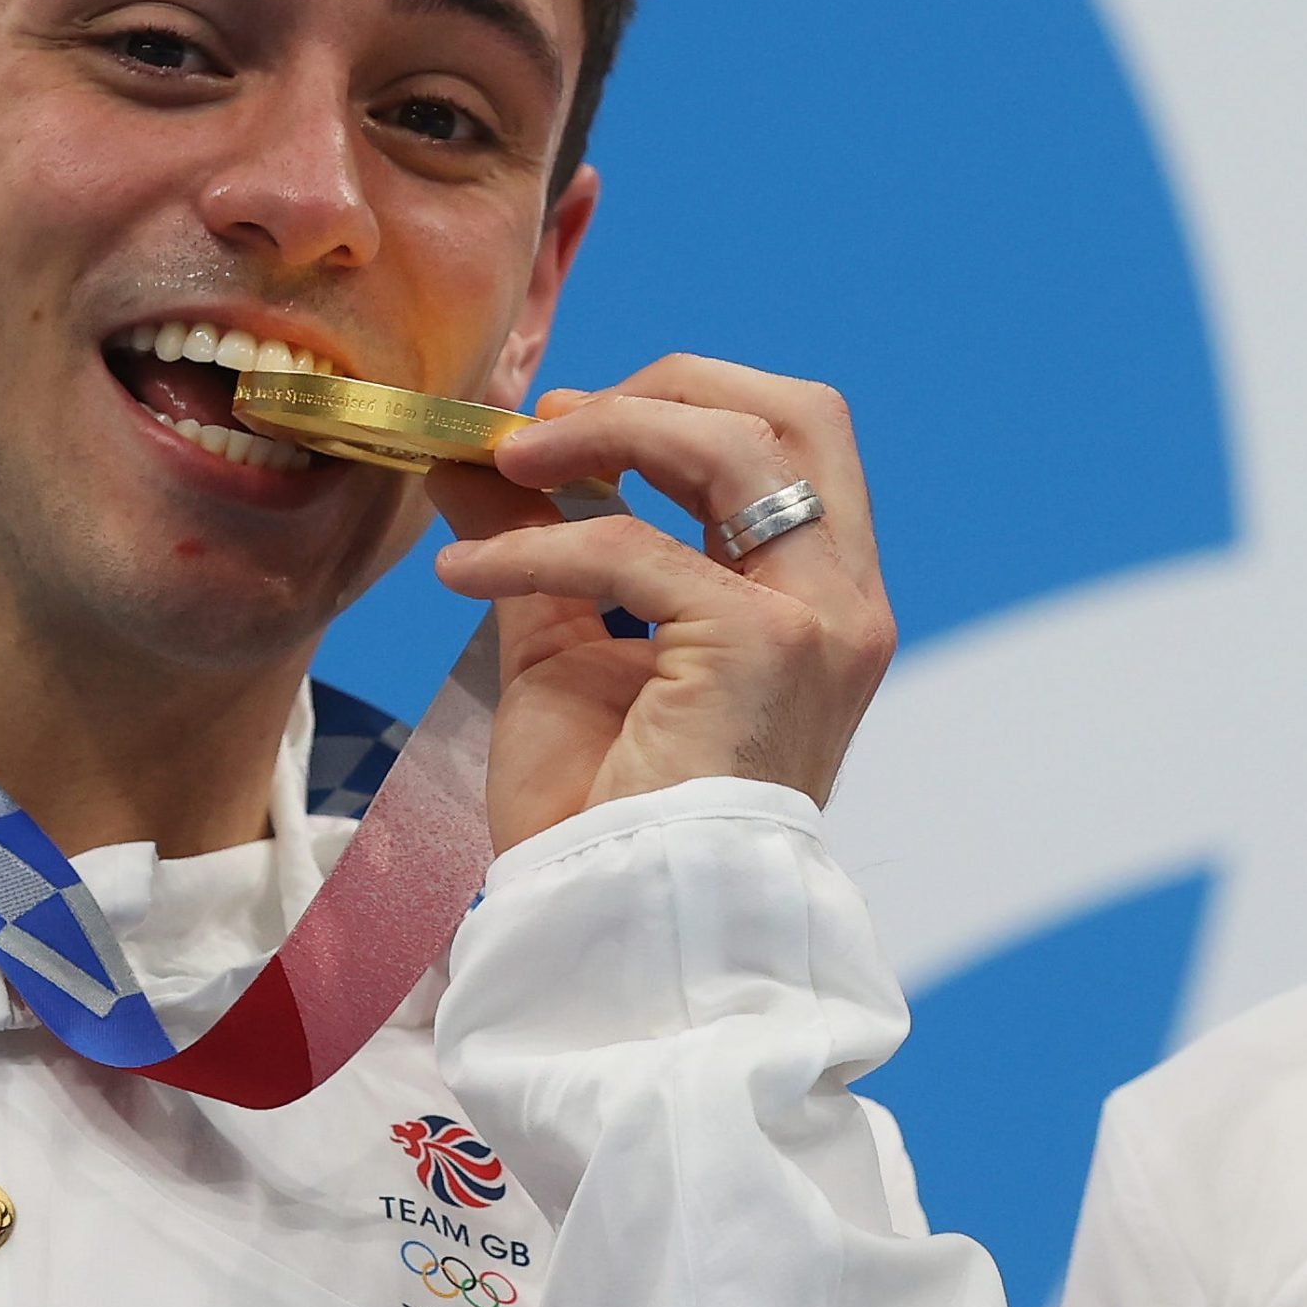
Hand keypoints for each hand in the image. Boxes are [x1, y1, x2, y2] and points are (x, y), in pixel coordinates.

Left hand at [427, 354, 896, 853]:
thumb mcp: (563, 643)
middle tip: (549, 422)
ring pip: (729, 447)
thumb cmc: (602, 808)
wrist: (611, 918)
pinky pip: (631, 547)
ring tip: (498, 464)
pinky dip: (533, 546)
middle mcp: (844, 601)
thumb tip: (472, 455)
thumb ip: (538, 539)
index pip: (790, 438)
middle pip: (793, 413)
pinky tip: (462, 576)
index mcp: (819, 598)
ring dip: (599, 434)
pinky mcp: (764, 647)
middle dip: (663, 388)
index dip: (679, 401)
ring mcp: (818, 623)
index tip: (563, 424)